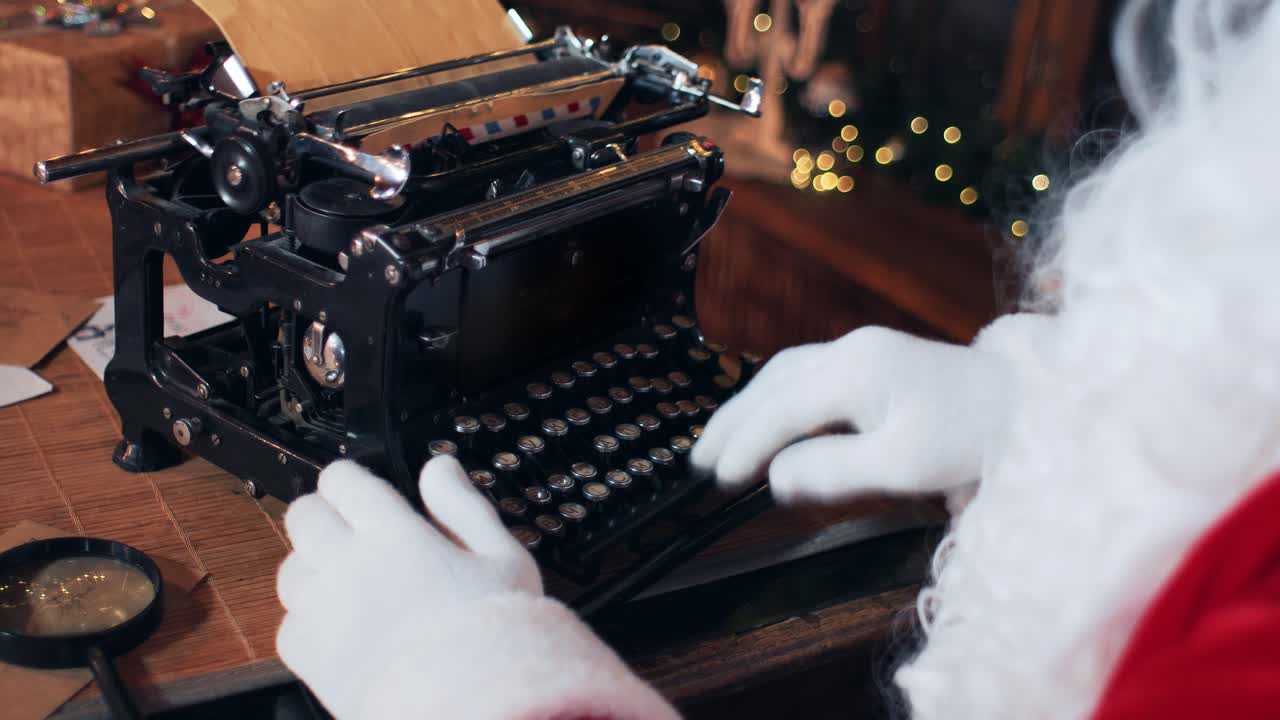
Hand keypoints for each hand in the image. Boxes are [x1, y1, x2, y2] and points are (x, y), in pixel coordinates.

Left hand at [277, 457, 676, 719]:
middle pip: (304, 515)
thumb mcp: (503, 558)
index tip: (360, 490)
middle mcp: (348, 563)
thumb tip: (440, 468)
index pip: (343, 480)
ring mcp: (322, 608)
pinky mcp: (308, 653)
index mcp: (395, 533)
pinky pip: (287, 621)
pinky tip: (343, 626)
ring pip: (289, 566)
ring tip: (346, 583)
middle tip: (349, 532)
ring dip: (312, 566)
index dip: (350, 480)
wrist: (470, 708)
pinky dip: (308, 619)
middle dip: (323, 516)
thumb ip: (465, 506)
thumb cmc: (494, 638)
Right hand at [692, 318, 1045, 502]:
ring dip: (750, 406)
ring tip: (723, 442)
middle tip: (700, 462)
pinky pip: (808, 374)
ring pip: (786, 374)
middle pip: (773, 383)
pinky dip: (778, 399)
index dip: (746, 444)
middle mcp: (853, 351)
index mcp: (857, 370)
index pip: (781, 408)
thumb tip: (777, 476)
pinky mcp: (877, 361)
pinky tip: (772, 418)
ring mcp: (864, 351)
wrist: (1033, 404)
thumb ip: (834, 469)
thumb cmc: (975, 436)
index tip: (719, 479)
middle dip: (734, 421)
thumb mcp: (904, 465)